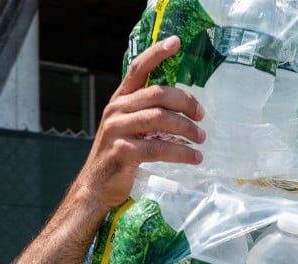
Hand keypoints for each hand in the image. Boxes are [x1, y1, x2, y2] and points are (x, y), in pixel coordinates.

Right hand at [73, 36, 205, 210]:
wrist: (96, 188)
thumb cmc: (118, 158)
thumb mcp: (128, 128)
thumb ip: (146, 114)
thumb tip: (183, 108)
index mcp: (119, 101)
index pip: (138, 69)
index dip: (157, 53)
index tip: (176, 42)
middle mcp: (116, 110)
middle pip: (157, 93)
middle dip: (185, 102)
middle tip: (201, 116)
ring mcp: (117, 130)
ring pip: (160, 119)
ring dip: (186, 128)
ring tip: (201, 138)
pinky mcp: (123, 152)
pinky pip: (159, 147)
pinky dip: (181, 152)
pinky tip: (194, 158)